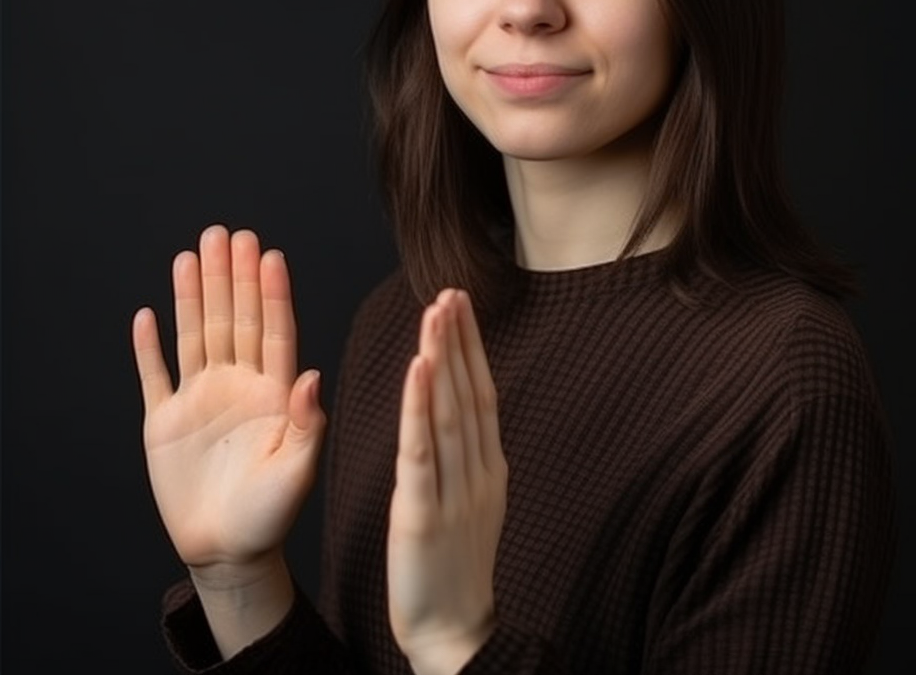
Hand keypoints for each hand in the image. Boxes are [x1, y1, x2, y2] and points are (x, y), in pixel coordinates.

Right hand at [132, 225, 325, 574]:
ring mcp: (200, 399)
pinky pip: (155, 376)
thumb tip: (310, 375)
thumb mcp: (298, 471)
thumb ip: (306, 423)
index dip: (271, 293)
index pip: (273, 331)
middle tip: (227, 233)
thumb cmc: (270, 514)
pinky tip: (148, 314)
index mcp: (273, 392)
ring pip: (197, 335)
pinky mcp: (164, 422)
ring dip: (194, 295)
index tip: (269, 255)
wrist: (227, 551)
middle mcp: (237, 385)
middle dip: (231, 277)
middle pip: (234, 320)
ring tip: (192, 253)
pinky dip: (148, 348)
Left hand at [387, 289, 507, 674]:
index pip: (482, 392)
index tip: (460, 305)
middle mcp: (479, 470)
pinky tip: (418, 369)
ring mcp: (455, 491)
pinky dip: (421, 406)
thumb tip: (462, 410)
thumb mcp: (473, 500)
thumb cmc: (457, 565)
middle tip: (451, 291)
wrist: (455, 632)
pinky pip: (424, 451)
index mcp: (490, 466)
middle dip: (460, 339)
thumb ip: (469, 454)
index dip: (472, 346)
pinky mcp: (425, 513)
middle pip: (470, 392)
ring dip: (444, 358)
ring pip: (450, 412)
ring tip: (436, 314)